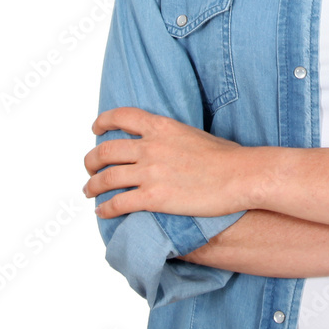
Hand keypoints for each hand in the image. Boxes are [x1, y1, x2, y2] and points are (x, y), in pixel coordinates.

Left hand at [83, 107, 245, 218]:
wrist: (239, 176)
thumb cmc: (227, 157)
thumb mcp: (194, 134)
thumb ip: (173, 137)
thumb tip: (168, 144)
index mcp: (161, 127)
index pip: (121, 116)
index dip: (103, 122)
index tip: (96, 129)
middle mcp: (151, 147)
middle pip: (106, 150)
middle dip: (91, 160)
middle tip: (89, 168)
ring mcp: (150, 172)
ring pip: (106, 178)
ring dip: (92, 185)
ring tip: (89, 191)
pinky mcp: (154, 197)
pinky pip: (118, 203)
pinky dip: (105, 209)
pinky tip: (102, 212)